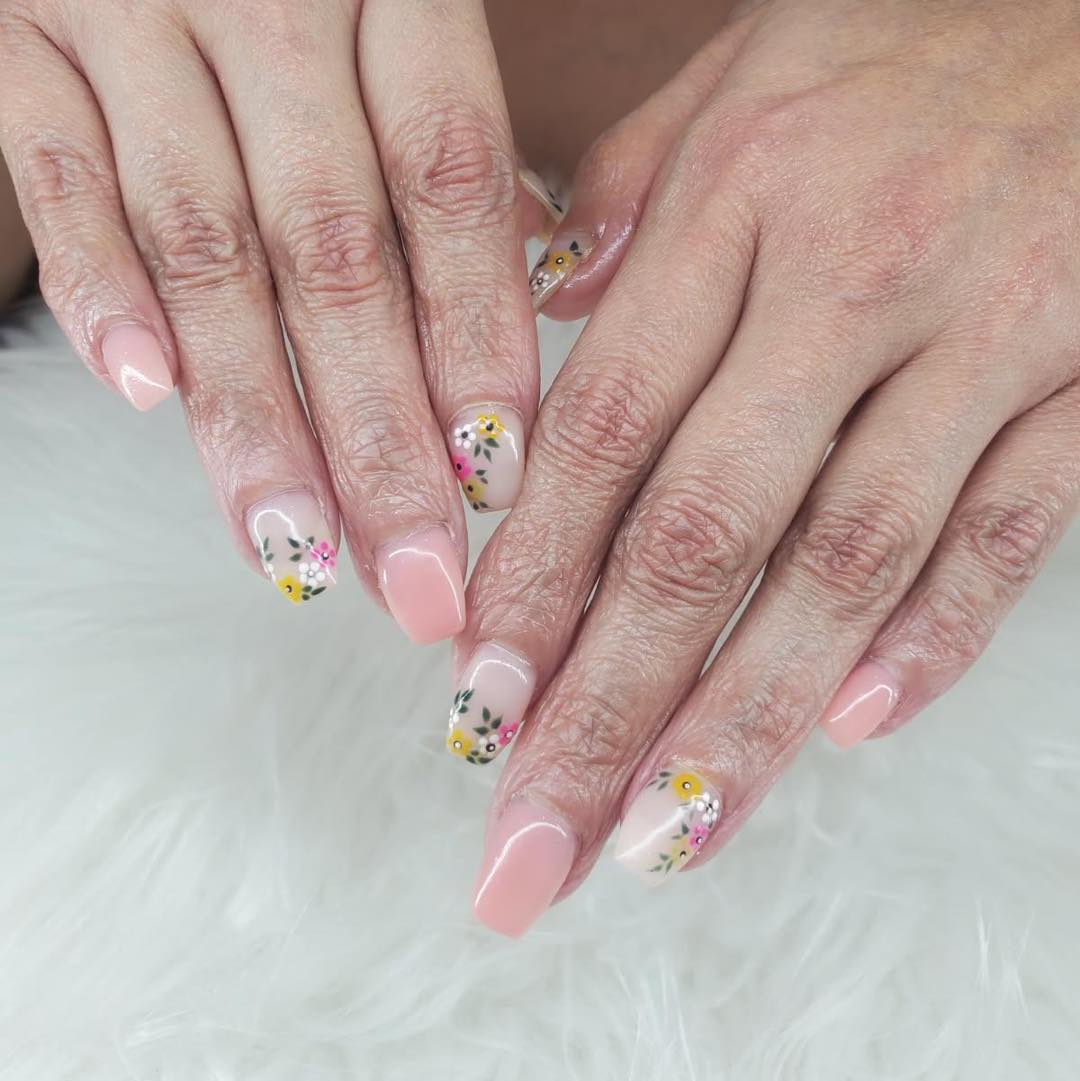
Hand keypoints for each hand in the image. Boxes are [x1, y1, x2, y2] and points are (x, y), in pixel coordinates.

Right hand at [0, 1, 559, 640]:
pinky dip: (97, 287)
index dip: (477, 338)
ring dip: (252, 415)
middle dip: (378, 435)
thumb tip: (527, 278)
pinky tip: (144, 397)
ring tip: (301, 549)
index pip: (449, 182)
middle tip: (416, 578)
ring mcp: (125, 4)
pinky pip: (53, 171)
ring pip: (203, 245)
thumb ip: (450, 121)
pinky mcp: (13, 28)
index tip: (499, 478)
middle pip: (335, 251)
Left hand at [452, 0, 1079, 933]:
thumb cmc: (901, 46)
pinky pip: (1010, 534)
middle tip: (534, 841)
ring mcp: (982, 336)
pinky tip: (847, 733)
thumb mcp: (734, 80)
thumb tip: (546, 312)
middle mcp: (848, 282)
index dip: (534, 584)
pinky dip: (932, 640)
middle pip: (704, 535)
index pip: (604, 433)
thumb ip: (630, 200)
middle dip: (607, 708)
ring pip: (845, 564)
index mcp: (738, 205)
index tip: (475, 705)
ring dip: (747, 722)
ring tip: (662, 840)